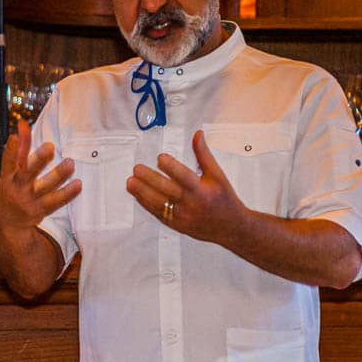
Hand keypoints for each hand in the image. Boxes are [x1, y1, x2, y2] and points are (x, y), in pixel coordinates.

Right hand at [0, 120, 80, 233]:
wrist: (9, 222)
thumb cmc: (10, 190)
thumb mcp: (8, 171)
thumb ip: (18, 149)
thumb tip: (23, 125)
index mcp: (7, 177)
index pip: (8, 161)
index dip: (11, 149)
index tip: (15, 136)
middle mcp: (17, 188)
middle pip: (28, 174)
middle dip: (38, 160)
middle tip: (49, 147)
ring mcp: (30, 200)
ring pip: (45, 188)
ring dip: (59, 175)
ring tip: (70, 163)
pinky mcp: (41, 210)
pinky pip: (56, 202)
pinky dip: (68, 193)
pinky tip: (77, 184)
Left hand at [125, 130, 245, 241]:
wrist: (231, 227)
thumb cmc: (224, 198)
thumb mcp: (217, 175)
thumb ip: (204, 155)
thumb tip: (197, 134)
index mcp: (203, 191)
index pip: (185, 177)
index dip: (172, 167)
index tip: (160, 157)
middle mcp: (192, 204)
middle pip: (168, 190)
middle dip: (150, 179)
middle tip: (137, 169)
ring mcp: (183, 217)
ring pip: (159, 204)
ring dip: (143, 193)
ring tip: (130, 182)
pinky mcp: (177, 225)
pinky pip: (159, 214)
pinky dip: (147, 204)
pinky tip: (137, 195)